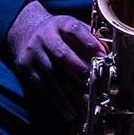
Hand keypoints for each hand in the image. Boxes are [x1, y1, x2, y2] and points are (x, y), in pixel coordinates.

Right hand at [5, 0, 106, 119]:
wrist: (24, 32)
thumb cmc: (58, 32)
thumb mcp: (72, 28)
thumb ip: (90, 38)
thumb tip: (109, 52)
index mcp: (61, 24)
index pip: (75, 30)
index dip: (90, 43)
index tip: (103, 56)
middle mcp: (45, 37)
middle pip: (63, 54)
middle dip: (81, 70)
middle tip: (96, 83)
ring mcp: (34, 54)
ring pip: (54, 74)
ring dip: (72, 89)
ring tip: (87, 101)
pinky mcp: (27, 69)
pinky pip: (44, 87)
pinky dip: (58, 101)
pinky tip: (69, 111)